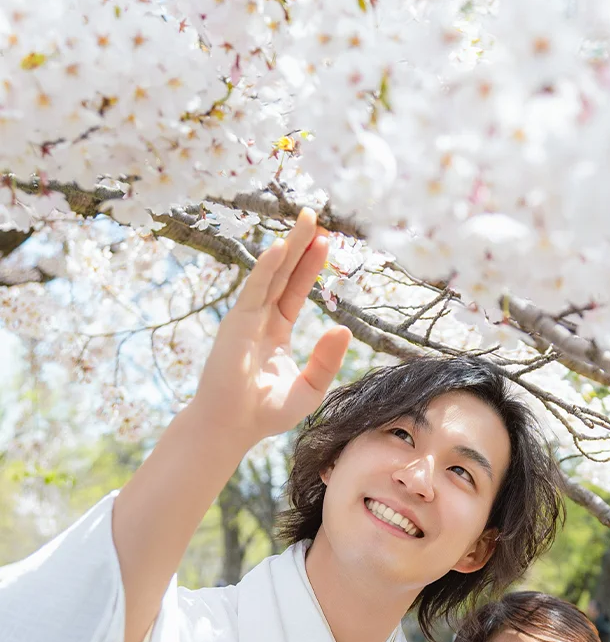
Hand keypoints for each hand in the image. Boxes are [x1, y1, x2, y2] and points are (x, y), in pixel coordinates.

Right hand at [191, 207, 350, 446]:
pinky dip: (267, 267)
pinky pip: (255, 289)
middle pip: (283, 273)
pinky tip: (282, 247)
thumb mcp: (309, 387)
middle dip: (300, 244)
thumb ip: (326, 360)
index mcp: (275, 332)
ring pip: (270, 273)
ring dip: (288, 245)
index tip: (326, 243)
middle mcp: (260, 320)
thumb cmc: (265, 412)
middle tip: (315, 215)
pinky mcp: (237, 323)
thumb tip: (344, 328)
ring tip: (307, 219)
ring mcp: (247, 318)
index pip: (294, 291)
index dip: (309, 266)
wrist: (233, 427)